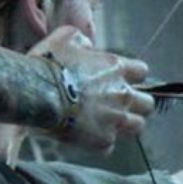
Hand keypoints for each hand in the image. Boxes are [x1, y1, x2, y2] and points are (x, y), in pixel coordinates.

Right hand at [31, 27, 154, 152]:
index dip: (131, 76)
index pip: (142, 72)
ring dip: (124, 125)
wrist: (35, 93)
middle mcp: (122, 94)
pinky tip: (85, 137)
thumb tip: (87, 46)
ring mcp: (115, 119)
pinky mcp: (102, 140)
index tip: (120, 80)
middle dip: (135, 104)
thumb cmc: (48, 64)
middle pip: (147, 104)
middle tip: (117, 105)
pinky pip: (109, 145)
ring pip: (137, 126)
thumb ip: (82, 40)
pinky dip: (99, 142)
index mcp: (116, 68)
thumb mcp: (64, 38)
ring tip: (106, 124)